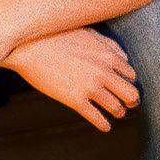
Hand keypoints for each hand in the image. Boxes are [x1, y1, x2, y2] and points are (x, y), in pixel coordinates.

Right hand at [2, 28, 139, 132]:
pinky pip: (97, 118)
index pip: (130, 74)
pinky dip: (104, 125)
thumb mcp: (87, 33)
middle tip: (130, 104)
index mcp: (107, 55)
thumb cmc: (54, 36)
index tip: (126, 86)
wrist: (27, 47)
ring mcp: (90, 87)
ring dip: (119, 112)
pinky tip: (105, 127)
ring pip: (116, 107)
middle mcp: (103, 72)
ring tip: (116, 113)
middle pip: (130, 93)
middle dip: (132, 101)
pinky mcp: (75, 100)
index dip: (129, 82)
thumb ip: (107, 44)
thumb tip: (123, 57)